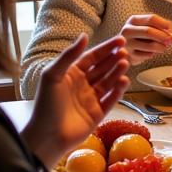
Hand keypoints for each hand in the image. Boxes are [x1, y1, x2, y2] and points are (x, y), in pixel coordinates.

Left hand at [23, 35, 129, 166]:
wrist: (46, 136)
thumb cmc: (45, 105)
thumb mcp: (53, 75)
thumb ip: (69, 55)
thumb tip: (84, 35)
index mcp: (71, 74)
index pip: (92, 57)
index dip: (106, 48)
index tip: (120, 40)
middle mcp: (83, 84)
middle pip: (103, 68)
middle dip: (114, 58)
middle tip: (125, 51)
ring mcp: (92, 99)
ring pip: (109, 82)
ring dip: (117, 72)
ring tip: (125, 63)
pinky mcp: (99, 113)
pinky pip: (111, 98)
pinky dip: (118, 90)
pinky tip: (123, 81)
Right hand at [120, 14, 171, 64]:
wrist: (125, 50)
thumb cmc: (141, 37)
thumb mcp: (148, 28)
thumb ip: (160, 29)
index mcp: (134, 20)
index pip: (151, 18)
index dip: (163, 23)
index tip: (170, 28)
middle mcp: (127, 30)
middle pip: (148, 31)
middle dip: (163, 36)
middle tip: (171, 41)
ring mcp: (127, 43)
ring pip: (149, 45)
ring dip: (161, 47)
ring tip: (164, 48)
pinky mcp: (129, 55)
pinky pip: (147, 55)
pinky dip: (153, 54)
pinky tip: (151, 53)